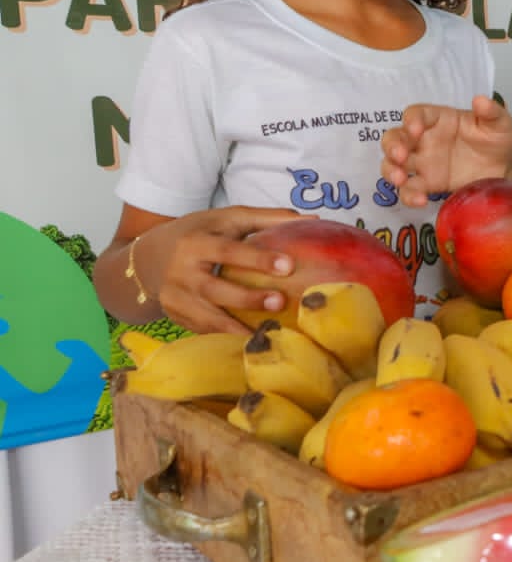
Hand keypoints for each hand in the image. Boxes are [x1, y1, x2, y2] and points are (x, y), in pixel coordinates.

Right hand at [142, 207, 304, 334]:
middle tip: (280, 301)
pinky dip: (227, 338)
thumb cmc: (200, 233)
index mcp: (195, 243)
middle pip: (214, 289)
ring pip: (207, 317)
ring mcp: (175, 299)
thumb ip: (267, 218)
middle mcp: (180, 272)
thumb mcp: (227, 219)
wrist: (148, 257)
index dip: (257, 258)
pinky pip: (204, 331)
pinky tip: (252, 342)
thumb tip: (313, 221)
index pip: (228, 251)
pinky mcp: (175, 318)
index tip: (288, 265)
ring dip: (237, 328)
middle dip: (247, 298)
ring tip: (269, 333)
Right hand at [381, 95, 511, 207]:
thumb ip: (491, 112)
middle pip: (395, 137)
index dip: (411, 120)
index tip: (415, 129)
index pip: (416, 114)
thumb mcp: (500, 123)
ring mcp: (423, 162)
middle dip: (392, 145)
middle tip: (399, 156)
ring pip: (393, 163)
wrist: (506, 167)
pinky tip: (420, 200)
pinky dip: (409, 195)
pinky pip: (410, 189)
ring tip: (400, 179)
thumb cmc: (497, 139)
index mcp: (439, 119)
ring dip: (390, 170)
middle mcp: (425, 139)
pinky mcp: (428, 184)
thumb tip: (481, 100)